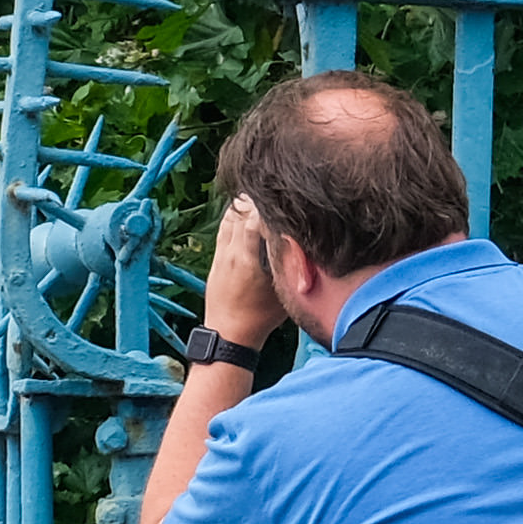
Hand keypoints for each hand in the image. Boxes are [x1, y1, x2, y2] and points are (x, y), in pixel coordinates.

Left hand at [202, 200, 288, 346]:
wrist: (229, 335)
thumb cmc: (260, 318)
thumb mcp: (283, 291)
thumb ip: (291, 265)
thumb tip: (306, 243)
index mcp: (247, 259)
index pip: (256, 217)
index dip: (272, 203)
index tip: (288, 194)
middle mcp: (231, 252)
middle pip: (242, 211)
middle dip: (260, 198)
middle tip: (279, 188)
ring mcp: (221, 254)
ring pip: (231, 216)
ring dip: (246, 204)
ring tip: (264, 194)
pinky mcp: (216, 258)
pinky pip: (225, 227)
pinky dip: (236, 215)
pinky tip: (247, 209)